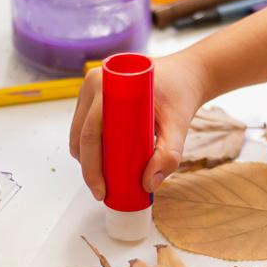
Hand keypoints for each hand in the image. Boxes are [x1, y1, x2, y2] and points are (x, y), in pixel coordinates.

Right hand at [69, 51, 205, 199]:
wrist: (186, 75)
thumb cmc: (180, 96)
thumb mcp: (179, 127)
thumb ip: (169, 155)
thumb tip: (148, 184)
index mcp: (108, 86)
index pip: (90, 133)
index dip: (91, 166)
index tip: (101, 190)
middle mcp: (94, 84)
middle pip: (80, 135)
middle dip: (89, 167)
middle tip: (105, 191)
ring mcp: (92, 90)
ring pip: (80, 132)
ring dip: (88, 157)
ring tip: (107, 179)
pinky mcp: (95, 96)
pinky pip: (85, 126)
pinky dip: (91, 146)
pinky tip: (103, 163)